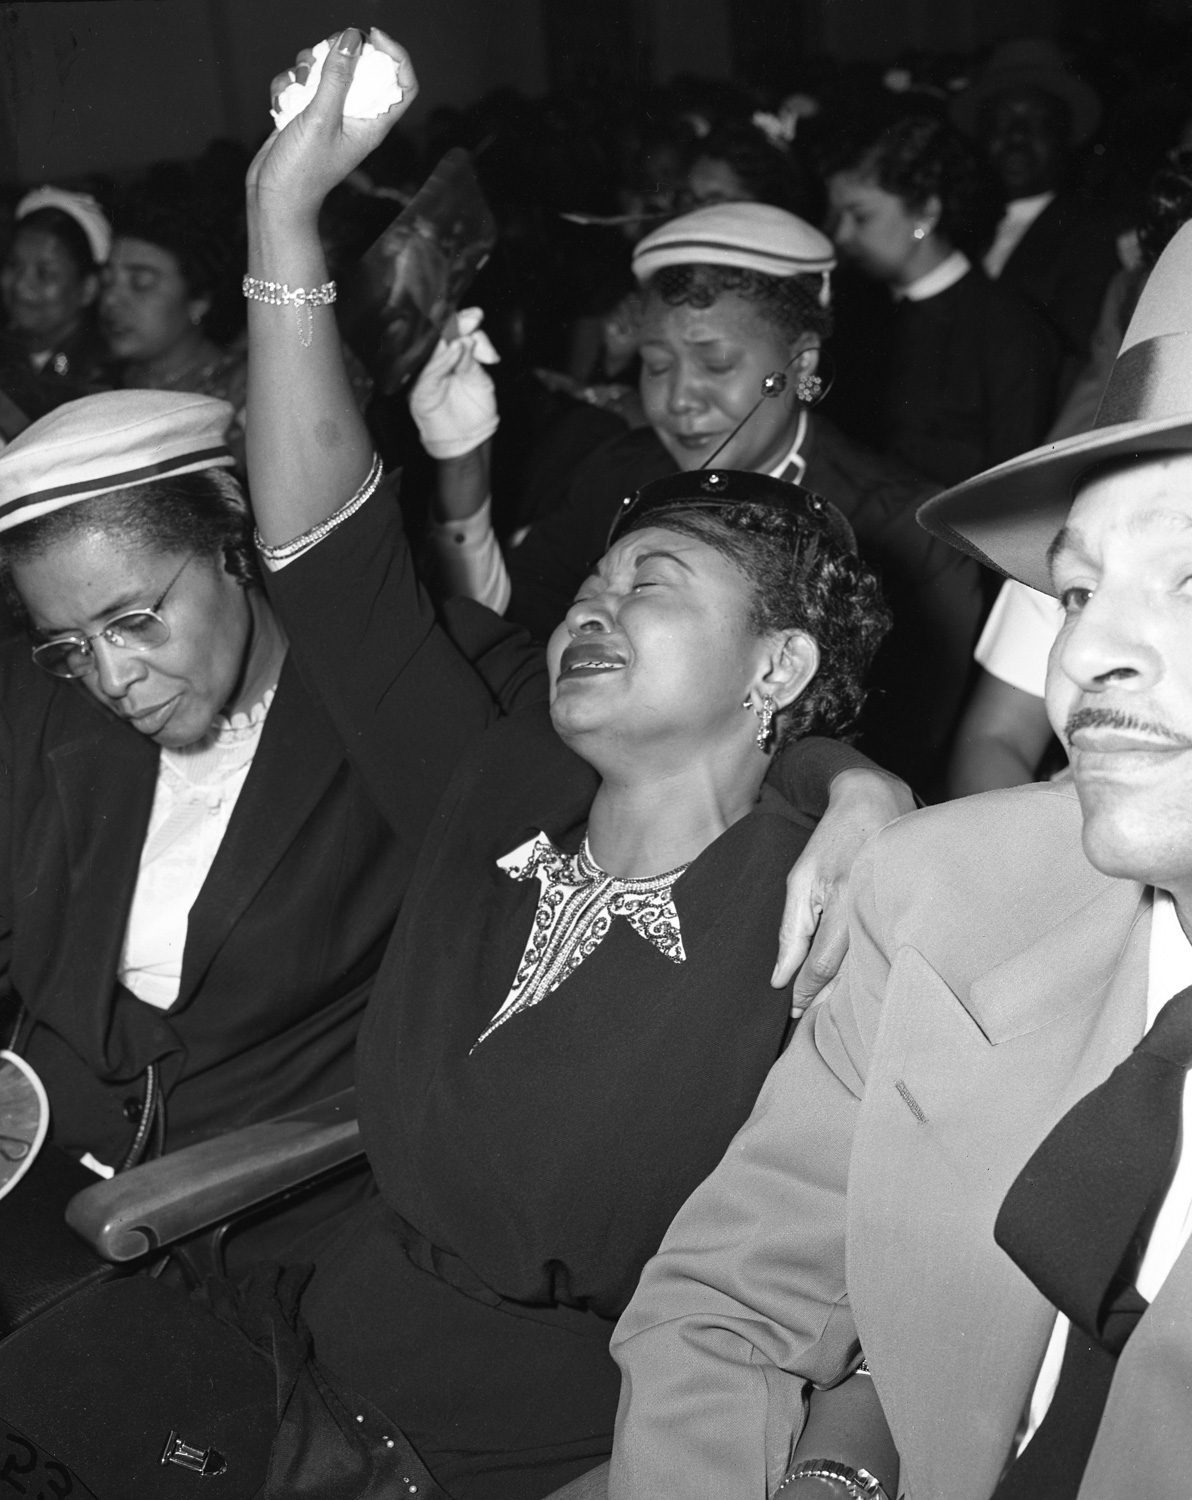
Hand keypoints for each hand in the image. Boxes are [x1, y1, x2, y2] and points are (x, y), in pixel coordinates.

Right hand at [248, 27, 417, 224]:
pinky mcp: (305, 113)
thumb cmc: (304, 171)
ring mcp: (329, 114)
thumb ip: (337, 78)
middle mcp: (354, 116)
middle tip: (322, 55)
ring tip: (297, 87)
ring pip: (325, 70)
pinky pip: (300, 83)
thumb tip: (352, 38)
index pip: (403, 85)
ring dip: (306, 68)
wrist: (274, 198)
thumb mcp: (322, 119)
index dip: (396, 56)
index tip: (374, 36)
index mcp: (373, 124)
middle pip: (359, 67)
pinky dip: (288, 86)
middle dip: (338, 52)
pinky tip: (281, 104)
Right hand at [409, 308, 499, 458]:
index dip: (463, 320)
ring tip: (463, 337)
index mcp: (449, 353)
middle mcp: (434, 361)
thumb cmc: (474, 407)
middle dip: (456, 326)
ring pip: (432, 351)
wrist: (468, 438)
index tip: (477, 316)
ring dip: (448, 340)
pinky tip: (454, 350)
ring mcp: (425, 375)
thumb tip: (469, 337)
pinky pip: (429, 373)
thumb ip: (473, 360)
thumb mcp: (481, 379)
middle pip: (439, 335)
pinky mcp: (419, 392)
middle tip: (471, 320)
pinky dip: (442, 360)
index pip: (452, 330)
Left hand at [773, 769, 913, 1016]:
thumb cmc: (831, 841)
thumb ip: (791, 931)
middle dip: (827, 999)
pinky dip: (869, 968)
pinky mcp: (905, 910)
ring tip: (832, 1013)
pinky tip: (858, 982)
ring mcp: (892, 910)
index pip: (822, 966)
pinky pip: (884, 948)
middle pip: (849, 974)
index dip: (806, 992)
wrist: (874, 802)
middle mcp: (871, 911)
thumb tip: (780, 978)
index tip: (794, 1012)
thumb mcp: (799, 881)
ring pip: (870, 966)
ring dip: (849, 990)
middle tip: (811, 1022)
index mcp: (843, 903)